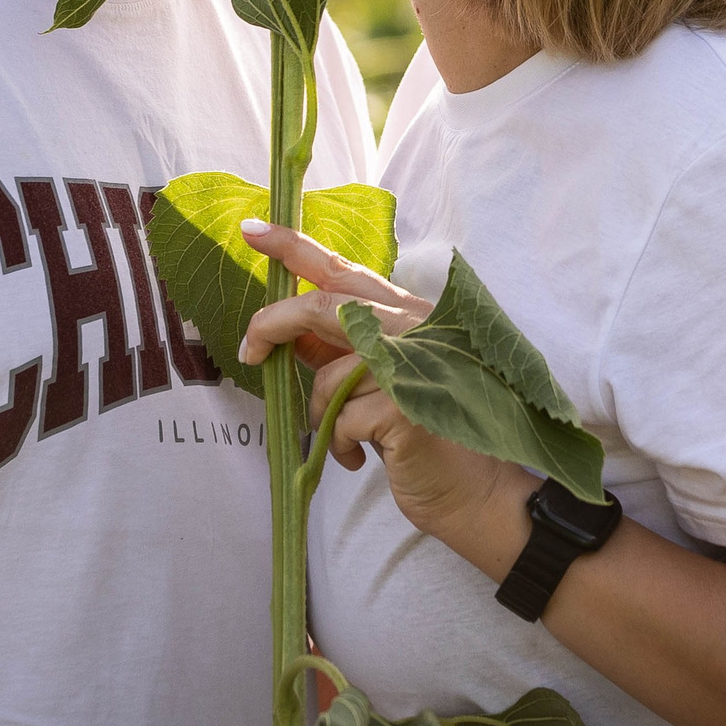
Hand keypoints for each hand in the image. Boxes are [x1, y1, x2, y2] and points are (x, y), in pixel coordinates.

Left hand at [238, 222, 518, 549]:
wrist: (477, 495)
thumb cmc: (424, 436)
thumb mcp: (379, 380)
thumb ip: (340, 350)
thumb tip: (284, 333)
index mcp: (407, 314)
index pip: (343, 269)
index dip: (294, 247)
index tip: (251, 230)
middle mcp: (414, 329)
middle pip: (325, 307)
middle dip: (275, 324)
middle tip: (248, 350)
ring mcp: (413, 366)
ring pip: (326, 376)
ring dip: (320, 415)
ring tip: (346, 439)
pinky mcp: (405, 408)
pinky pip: (339, 420)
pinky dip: (339, 445)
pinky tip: (360, 458)